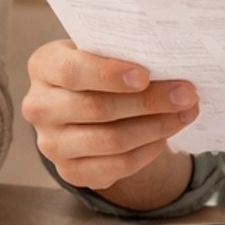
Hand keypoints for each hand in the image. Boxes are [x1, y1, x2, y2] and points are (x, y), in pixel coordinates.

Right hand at [23, 40, 197, 205]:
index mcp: (43, 66)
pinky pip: (116, 166)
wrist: (87, 107)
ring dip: (156, 127)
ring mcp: (51, 143)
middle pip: (97, 108)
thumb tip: (169, 62)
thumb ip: (123, 54)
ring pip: (111, 141)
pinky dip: (147, 151)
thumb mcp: (102, 53)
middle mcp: (39, 106)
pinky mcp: (69, 171)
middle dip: (148, 101)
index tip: (145, 75)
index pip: (71, 72)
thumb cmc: (99, 71)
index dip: (108, 75)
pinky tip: (165, 136)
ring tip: (185, 113)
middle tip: (185, 94)